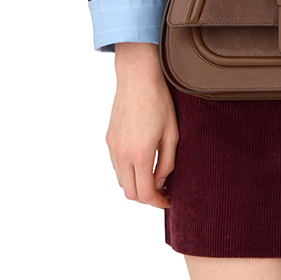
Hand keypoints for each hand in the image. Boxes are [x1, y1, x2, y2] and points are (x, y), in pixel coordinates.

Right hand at [105, 42, 178, 209]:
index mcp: (140, 154)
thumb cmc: (159, 102)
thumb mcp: (172, 133)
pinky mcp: (109, 139)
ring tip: (154, 178)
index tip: (169, 200)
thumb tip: (160, 183)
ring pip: (121, 181)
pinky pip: (116, 166)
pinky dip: (128, 173)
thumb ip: (167, 162)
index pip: (145, 194)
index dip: (158, 202)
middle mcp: (122, 154)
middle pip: (130, 193)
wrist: (137, 78)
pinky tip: (142, 163)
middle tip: (163, 192)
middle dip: (147, 198)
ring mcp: (113, 147)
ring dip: (136, 185)